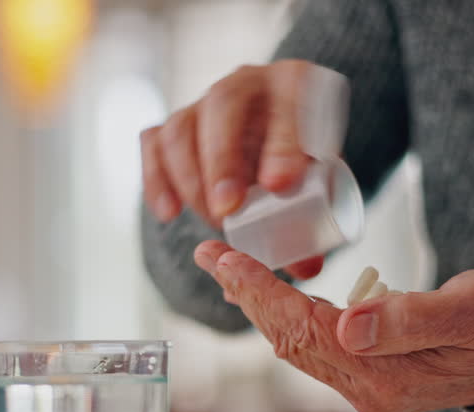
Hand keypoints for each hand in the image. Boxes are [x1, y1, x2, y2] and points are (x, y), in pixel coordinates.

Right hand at [141, 60, 324, 279]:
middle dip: (221, 159)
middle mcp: (245, 82)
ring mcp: (203, 102)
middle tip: (228, 209)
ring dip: (190, 178)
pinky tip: (169, 212)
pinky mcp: (175, 125)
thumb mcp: (319, 179)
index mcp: (295, 84)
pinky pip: (153, 143)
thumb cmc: (300, 160)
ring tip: (212, 220)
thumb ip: (313, 219)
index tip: (279, 187)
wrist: (276, 142)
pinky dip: (156, 179)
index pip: (287, 103)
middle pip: (223, 103)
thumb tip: (306, 266)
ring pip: (181, 126)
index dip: (281, 144)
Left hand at [193, 240, 473, 411]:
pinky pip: (315, 343)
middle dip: (247, 295)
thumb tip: (350, 325)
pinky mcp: (371, 372)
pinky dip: (287, 313)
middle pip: (290, 340)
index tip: (226, 260)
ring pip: (297, 343)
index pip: (305, 331)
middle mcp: (367, 390)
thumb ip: (411, 319)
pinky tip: (270, 292)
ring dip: (260, 305)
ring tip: (228, 269)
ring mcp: (367, 386)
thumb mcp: (471, 311)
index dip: (262, 293)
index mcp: (385, 378)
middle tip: (210, 254)